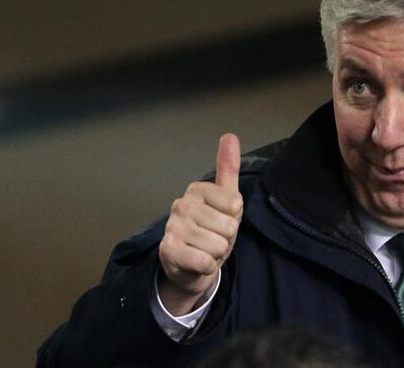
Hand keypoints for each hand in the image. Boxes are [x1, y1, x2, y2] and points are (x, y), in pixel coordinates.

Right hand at [157, 133, 242, 314]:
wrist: (191, 265)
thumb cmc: (211, 230)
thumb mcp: (226, 199)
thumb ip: (228, 169)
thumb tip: (230, 135)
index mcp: (197, 190)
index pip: (235, 204)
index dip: (234, 218)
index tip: (222, 220)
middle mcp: (181, 205)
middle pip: (229, 226)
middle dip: (227, 238)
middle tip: (213, 239)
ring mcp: (172, 228)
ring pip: (219, 245)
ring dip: (217, 253)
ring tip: (206, 250)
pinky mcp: (168, 251)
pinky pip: (204, 261)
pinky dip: (207, 266)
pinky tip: (198, 262)